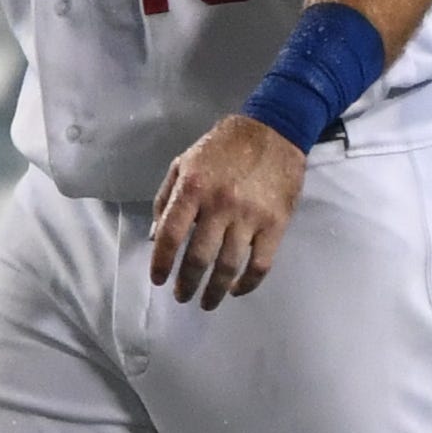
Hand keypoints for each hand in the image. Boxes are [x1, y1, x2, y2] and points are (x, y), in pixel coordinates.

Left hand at [150, 116, 309, 308]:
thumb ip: (166, 199)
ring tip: (207, 302)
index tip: (158, 280)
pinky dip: (248, 284)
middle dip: (187, 283)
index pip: (172, 235)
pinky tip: (237, 290)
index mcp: (194, 187)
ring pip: (229, 266)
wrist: (275, 130)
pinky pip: (260, 264)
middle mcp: (220, 204)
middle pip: (199, 257)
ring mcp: (250, 216)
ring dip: (215, 291)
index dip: (162, 263)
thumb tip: (156, 238)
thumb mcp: (184, 162)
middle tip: (181, 296)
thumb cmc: (224, 147)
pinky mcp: (276, 224)